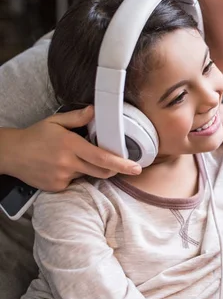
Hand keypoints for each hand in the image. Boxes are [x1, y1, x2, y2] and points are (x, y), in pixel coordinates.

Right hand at [0, 106, 141, 191]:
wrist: (10, 154)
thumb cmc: (35, 136)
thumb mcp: (55, 121)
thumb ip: (78, 117)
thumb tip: (95, 111)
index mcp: (71, 145)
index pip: (102, 157)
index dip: (121, 164)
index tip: (135, 167)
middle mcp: (68, 163)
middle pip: (101, 171)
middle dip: (113, 169)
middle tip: (118, 164)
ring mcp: (62, 177)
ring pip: (88, 176)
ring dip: (90, 169)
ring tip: (75, 158)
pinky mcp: (56, 187)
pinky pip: (74, 182)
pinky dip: (75, 175)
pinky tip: (62, 166)